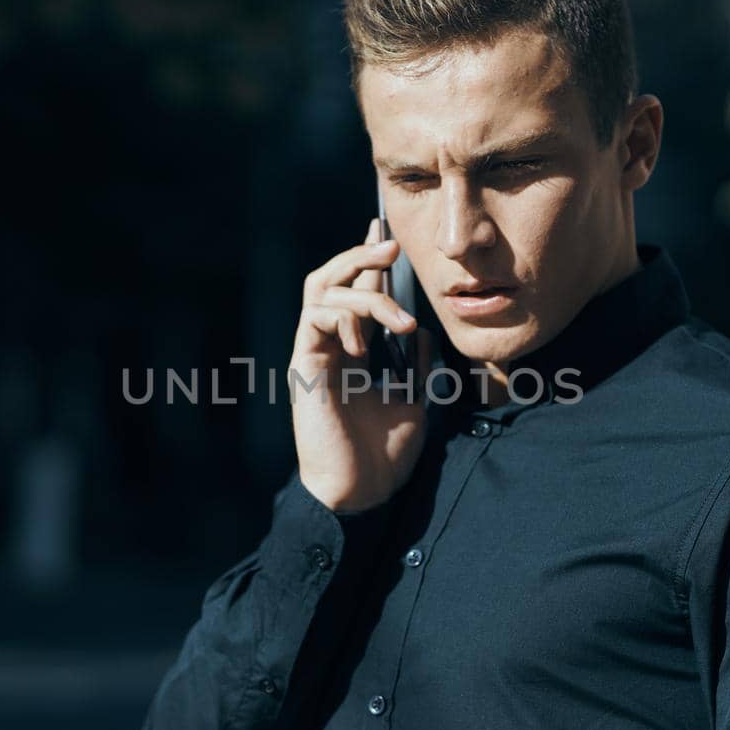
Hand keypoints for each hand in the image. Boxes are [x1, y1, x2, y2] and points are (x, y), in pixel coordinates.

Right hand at [291, 218, 433, 512]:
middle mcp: (328, 348)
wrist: (362, 495)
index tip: (388, 234)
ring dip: (364, 292)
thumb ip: (416, 366)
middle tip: (390, 244)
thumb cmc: (382, 457)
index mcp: (351, 353)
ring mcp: (313, 355)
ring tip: (397, 313)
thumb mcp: (413, 401)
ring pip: (323, 292)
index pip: (356, 293)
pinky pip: (315, 318)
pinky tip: (369, 340)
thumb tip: (424, 331)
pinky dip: (344, 317)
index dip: (369, 261)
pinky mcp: (305, 367)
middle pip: (330, 280)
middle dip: (359, 255)